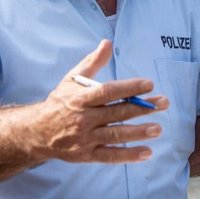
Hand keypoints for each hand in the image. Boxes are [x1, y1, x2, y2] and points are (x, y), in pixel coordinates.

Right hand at [36, 40, 169, 164]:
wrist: (36, 132)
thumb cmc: (59, 102)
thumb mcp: (71, 79)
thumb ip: (92, 62)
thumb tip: (107, 43)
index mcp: (80, 98)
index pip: (107, 92)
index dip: (129, 88)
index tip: (149, 84)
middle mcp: (83, 119)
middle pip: (116, 113)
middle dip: (142, 108)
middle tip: (163, 103)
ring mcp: (84, 139)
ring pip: (115, 135)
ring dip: (138, 132)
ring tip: (158, 128)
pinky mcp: (86, 155)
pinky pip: (110, 156)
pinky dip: (128, 156)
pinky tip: (147, 152)